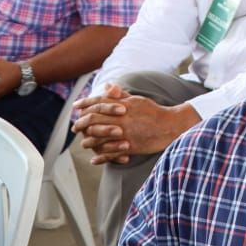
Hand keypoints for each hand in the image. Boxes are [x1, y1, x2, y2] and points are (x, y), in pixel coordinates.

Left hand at [72, 83, 199, 164]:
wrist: (170, 126)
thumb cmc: (154, 112)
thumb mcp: (137, 100)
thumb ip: (121, 95)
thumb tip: (108, 85)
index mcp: (123, 105)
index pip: (99, 102)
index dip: (85, 103)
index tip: (76, 105)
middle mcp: (122, 118)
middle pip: (95, 119)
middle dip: (82, 122)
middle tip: (75, 126)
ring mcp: (125, 133)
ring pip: (99, 137)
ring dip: (89, 141)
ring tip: (84, 143)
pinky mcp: (130, 146)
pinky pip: (111, 153)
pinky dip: (101, 157)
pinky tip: (95, 159)